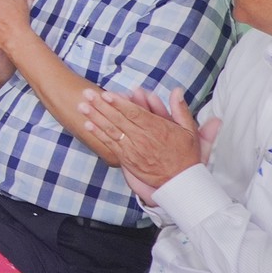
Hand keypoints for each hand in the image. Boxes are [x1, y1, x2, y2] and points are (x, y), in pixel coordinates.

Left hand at [77, 86, 207, 198]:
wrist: (180, 182)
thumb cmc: (185, 155)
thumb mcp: (189, 130)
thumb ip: (180, 109)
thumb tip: (177, 90)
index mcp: (157, 128)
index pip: (134, 112)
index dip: (118, 103)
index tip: (106, 94)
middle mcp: (142, 138)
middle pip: (118, 119)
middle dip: (101, 105)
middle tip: (87, 94)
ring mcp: (133, 149)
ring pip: (111, 130)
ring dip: (95, 117)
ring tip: (82, 107)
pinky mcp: (127, 159)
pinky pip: (110, 144)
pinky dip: (98, 134)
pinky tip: (88, 125)